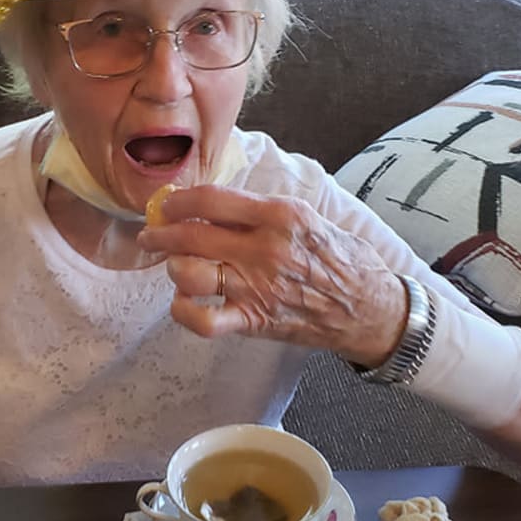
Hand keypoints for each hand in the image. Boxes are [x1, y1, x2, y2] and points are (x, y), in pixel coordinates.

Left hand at [136, 185, 407, 366]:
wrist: (369, 307)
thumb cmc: (341, 259)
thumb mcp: (309, 218)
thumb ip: (264, 210)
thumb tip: (216, 204)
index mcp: (279, 215)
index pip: (210, 200)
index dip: (178, 201)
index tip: (166, 204)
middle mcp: (263, 249)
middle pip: (191, 235)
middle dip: (160, 234)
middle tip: (151, 234)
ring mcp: (256, 287)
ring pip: (189, 274)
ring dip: (173, 268)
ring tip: (174, 266)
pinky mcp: (254, 320)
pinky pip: (203, 320)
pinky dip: (184, 311)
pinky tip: (184, 302)